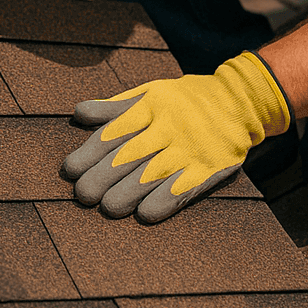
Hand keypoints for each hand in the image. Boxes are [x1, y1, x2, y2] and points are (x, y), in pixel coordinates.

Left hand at [62, 51, 290, 222]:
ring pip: (152, 175)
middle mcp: (167, 127)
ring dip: (127, 194)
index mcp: (150, 108)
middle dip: (101, 178)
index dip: (88, 153)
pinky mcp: (208, 168)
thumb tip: (78, 112)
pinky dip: (163, 202)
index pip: (113, 132)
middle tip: (83, 195)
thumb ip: (114, 107)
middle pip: (128, 156)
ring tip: (107, 207)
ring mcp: (189, 148)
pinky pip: (184, 188)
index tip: (70, 171)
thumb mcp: (150, 93)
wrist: (237, 101)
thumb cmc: (183, 100)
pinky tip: (145, 213)